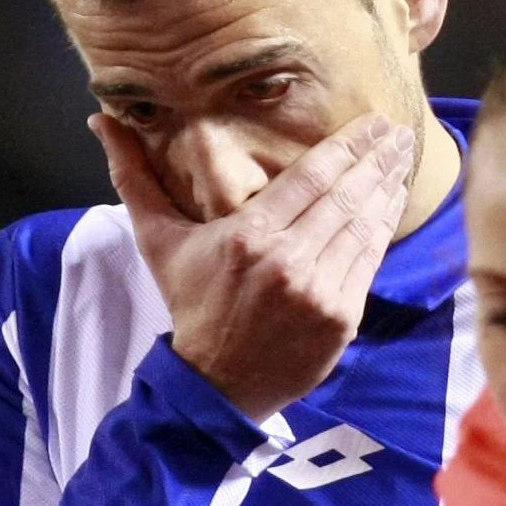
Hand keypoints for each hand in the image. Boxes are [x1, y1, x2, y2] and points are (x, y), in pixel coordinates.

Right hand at [95, 111, 417, 420]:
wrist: (214, 383)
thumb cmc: (189, 304)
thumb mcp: (157, 240)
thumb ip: (135, 177)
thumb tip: (102, 121)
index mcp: (246, 236)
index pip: (311, 177)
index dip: (348, 146)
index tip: (372, 123)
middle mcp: (287, 261)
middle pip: (345, 196)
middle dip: (377, 159)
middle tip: (399, 131)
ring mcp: (318, 291)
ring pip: (363, 226)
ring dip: (388, 188)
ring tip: (403, 159)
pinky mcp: (341, 318)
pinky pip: (369, 262)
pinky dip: (384, 229)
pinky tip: (393, 204)